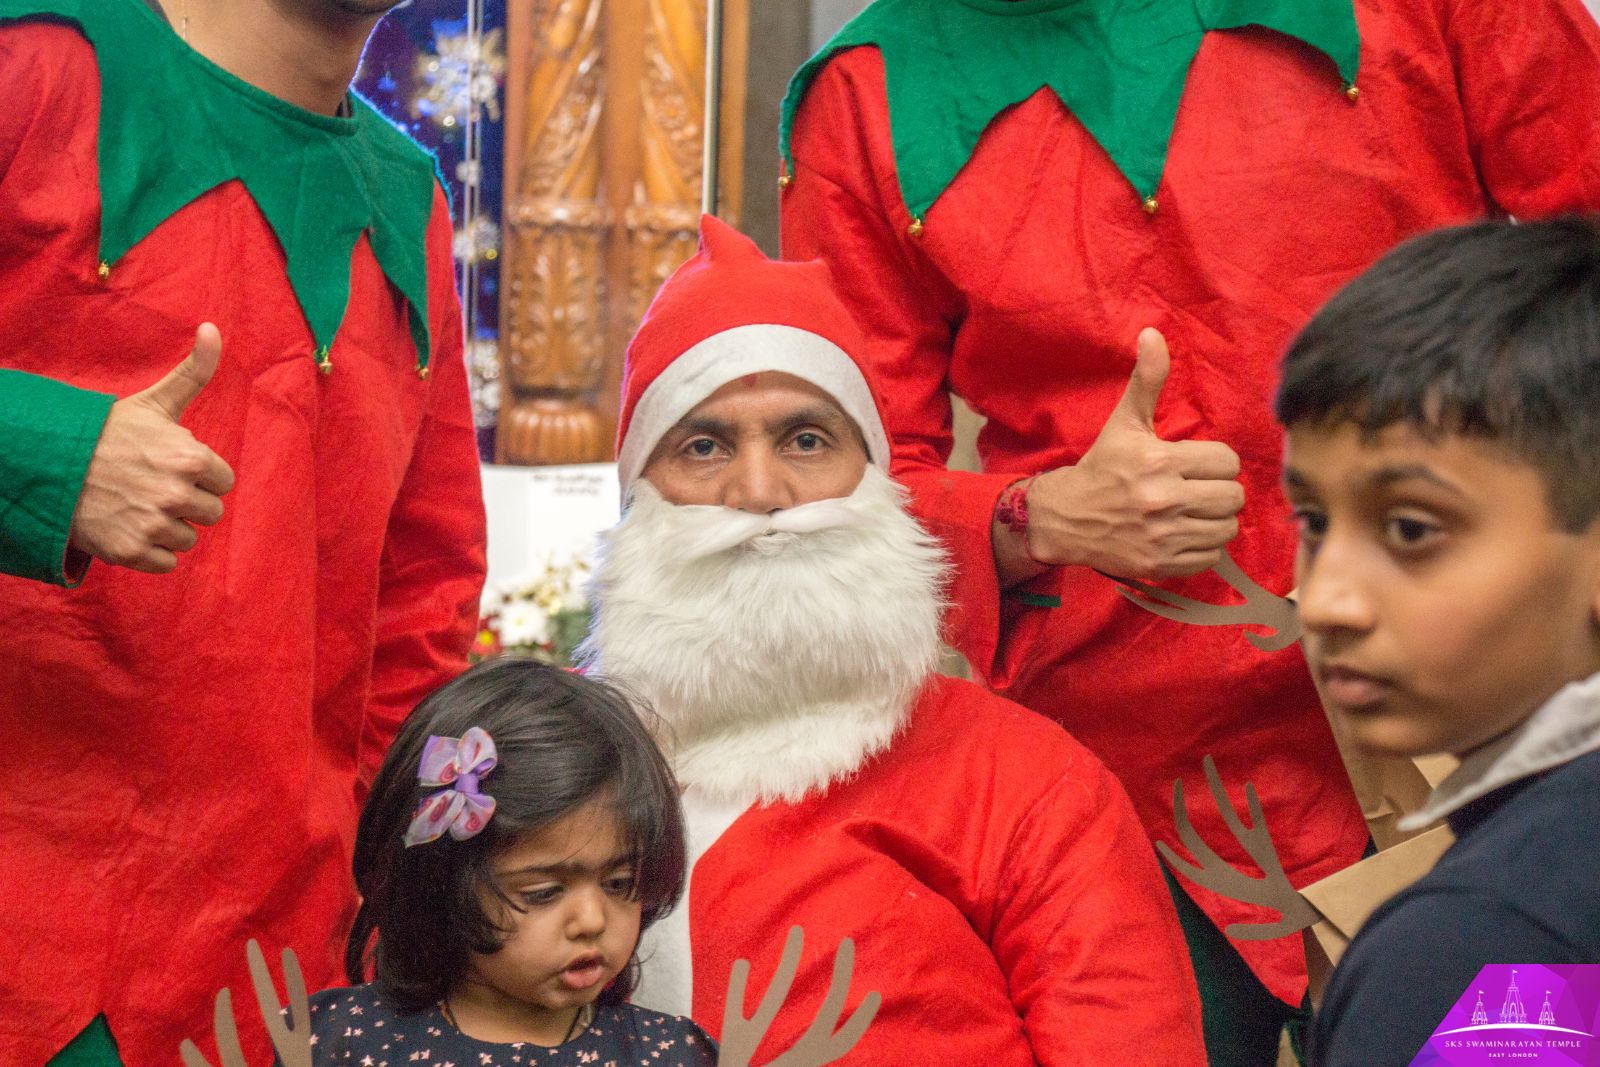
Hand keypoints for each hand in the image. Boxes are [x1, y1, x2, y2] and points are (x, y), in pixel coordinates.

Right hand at [68, 324, 235, 573]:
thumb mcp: (155, 401)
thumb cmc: (109, 432)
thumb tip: (213, 328)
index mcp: (191, 459)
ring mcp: (152, 525)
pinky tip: (129, 525)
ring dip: (168, 526)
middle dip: (186, 501)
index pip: (222, 482)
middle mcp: (175, 494)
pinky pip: (166, 563)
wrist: (51, 464)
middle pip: (209, 513)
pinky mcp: (130, 552)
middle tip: (152, 485)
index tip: (171, 465)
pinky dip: (150, 550)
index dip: (199, 474)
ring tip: (137, 503)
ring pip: (187, 538)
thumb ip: (194, 371)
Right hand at [1019, 329, 1243, 579]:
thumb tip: (1154, 333)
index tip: (1194, 465)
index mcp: (1158, 461)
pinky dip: (1201, 547)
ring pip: (1225, 528)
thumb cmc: (1103, 467)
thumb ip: (1147, 380)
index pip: (1226, 462)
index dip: (1214, 462)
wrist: (1066, 519)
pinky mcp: (1161, 563)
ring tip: (1192, 512)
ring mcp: (1163, 535)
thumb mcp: (1124, 422)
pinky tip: (1182, 534)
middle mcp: (1163, 500)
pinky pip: (1210, 557)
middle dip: (1218, 491)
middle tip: (1196, 489)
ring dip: (1213, 520)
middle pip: (1232, 497)